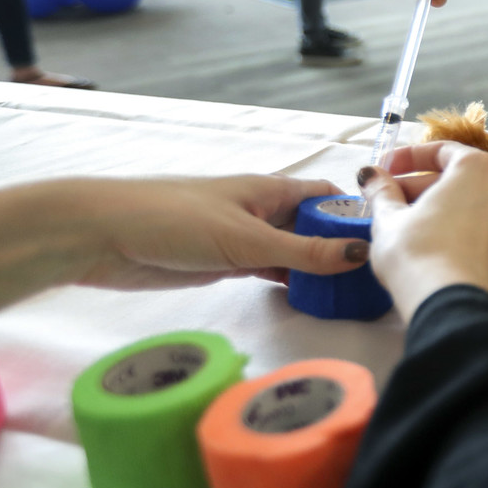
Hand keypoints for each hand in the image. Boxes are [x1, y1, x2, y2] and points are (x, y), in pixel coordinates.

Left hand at [72, 175, 367, 287]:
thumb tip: (362, 254)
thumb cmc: (173, 220)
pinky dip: (290, 282)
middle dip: (342, 247)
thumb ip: (303, 253)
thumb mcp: (246, 239)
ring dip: (317, 269)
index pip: (325, 197)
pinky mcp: (225, 263)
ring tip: (352, 294)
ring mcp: (243, 239)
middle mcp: (262, 211)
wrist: (102, 236)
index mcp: (271, 190)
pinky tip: (310, 297)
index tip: (386, 239)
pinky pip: (270, 270)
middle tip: (375, 278)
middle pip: (313, 227)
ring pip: (293, 252)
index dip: (355, 214)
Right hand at [359, 142, 487, 320]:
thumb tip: (371, 174)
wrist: (451, 308)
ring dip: (443, 209)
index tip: (384, 170)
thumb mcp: (389, 218)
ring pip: (475, 205)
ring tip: (409, 224)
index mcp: (478, 168)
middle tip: (388, 200)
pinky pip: (487, 231)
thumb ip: (382, 190)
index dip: (407, 158)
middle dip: (422, 186)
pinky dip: (464, 231)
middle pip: (459, 178)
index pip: (441, 151)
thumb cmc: (418, 254)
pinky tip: (438, 246)